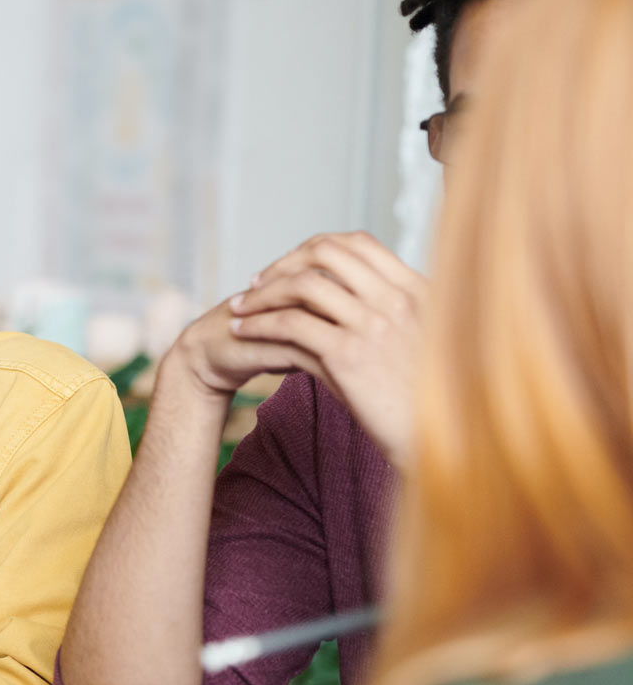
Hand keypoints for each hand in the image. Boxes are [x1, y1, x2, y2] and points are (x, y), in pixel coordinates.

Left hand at [228, 231, 424, 466]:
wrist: (444, 441)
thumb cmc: (429, 399)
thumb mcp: (421, 343)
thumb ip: (389, 316)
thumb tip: (343, 303)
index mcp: (416, 291)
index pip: (358, 243)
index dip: (316, 249)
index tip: (290, 266)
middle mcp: (396, 299)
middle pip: (325, 253)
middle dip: (284, 263)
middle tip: (258, 283)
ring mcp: (372, 324)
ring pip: (302, 284)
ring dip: (263, 294)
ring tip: (240, 308)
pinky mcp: (348, 355)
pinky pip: (290, 323)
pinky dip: (259, 323)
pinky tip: (242, 332)